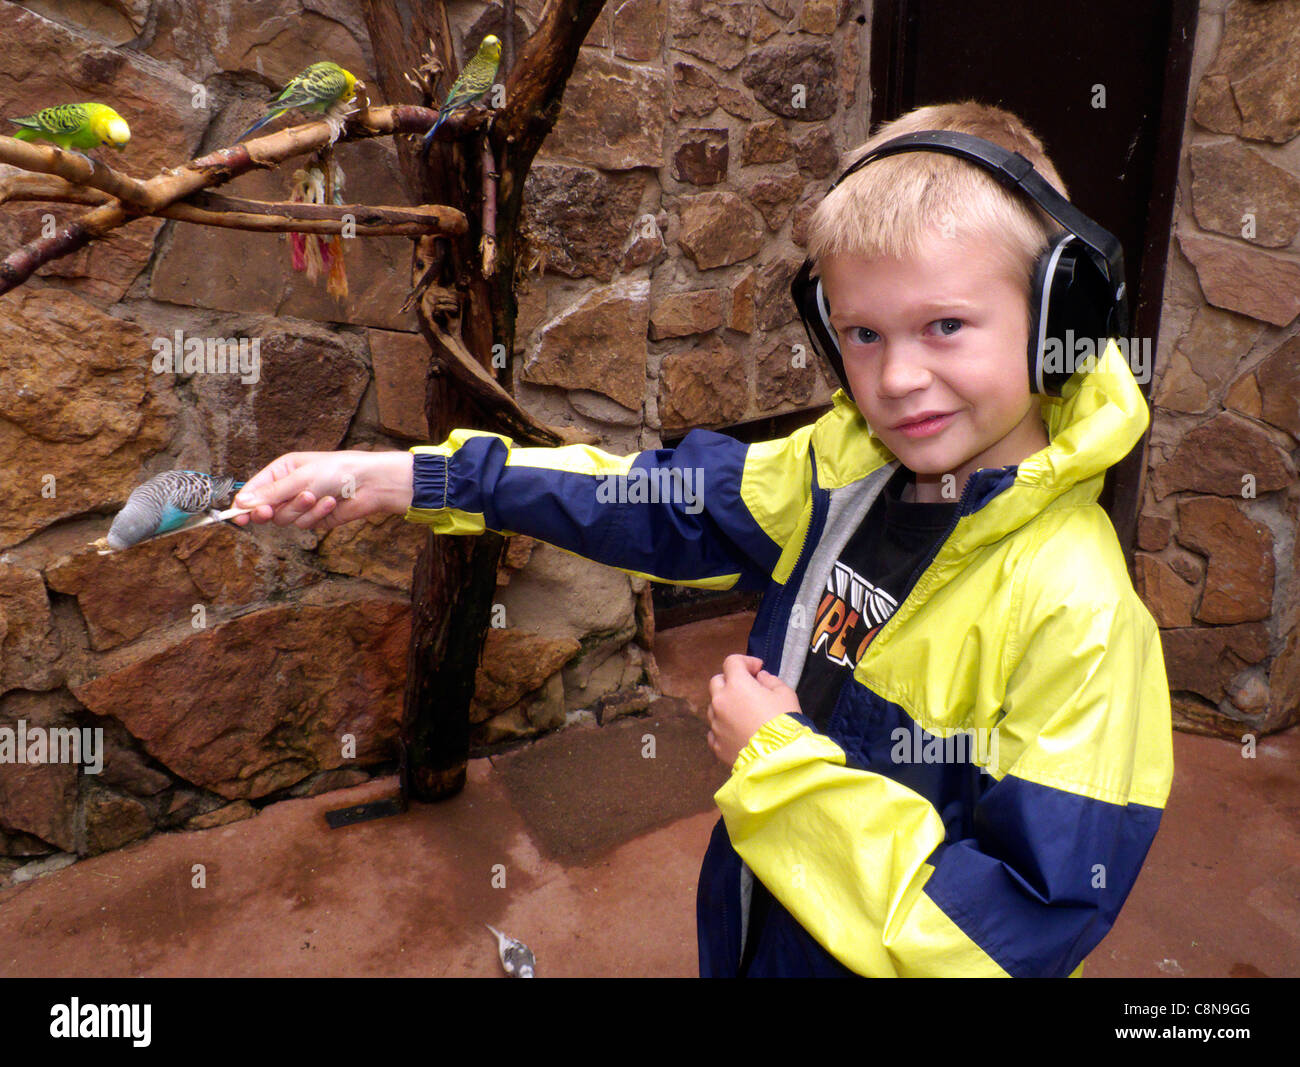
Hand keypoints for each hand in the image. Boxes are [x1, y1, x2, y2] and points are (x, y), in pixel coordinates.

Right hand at [231, 450, 413, 531]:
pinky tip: (331, 502)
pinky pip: (305, 524)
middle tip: (267, 513)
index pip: (254, 489)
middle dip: (267, 511)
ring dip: (300, 509)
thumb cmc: (336, 471)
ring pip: (285, 519)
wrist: (370, 484)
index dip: (243, 503)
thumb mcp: (300, 478)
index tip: (236, 516)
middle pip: (265, 508)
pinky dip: (316, 515)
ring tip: (316, 496)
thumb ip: (271, 493)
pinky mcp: (315, 518)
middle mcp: (289, 488)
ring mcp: (302, 505)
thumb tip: (242, 502)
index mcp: (282, 471)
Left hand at [706, 654, 800, 767]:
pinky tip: (739, 732)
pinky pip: (715, 730)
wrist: (779, 760)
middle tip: (748, 688)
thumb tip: (760, 678)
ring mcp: (715, 724)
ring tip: (746, 714)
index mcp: (736, 685)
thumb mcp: (785, 694)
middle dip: (730, 681)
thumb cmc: (784, 723)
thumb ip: (771, 681)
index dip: (745, 662)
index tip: (757, 669)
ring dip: (726, 705)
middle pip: (716, 682)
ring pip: (714, 707)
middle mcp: (720, 702)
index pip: (731, 662)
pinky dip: (724, 727)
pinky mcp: (716, 745)